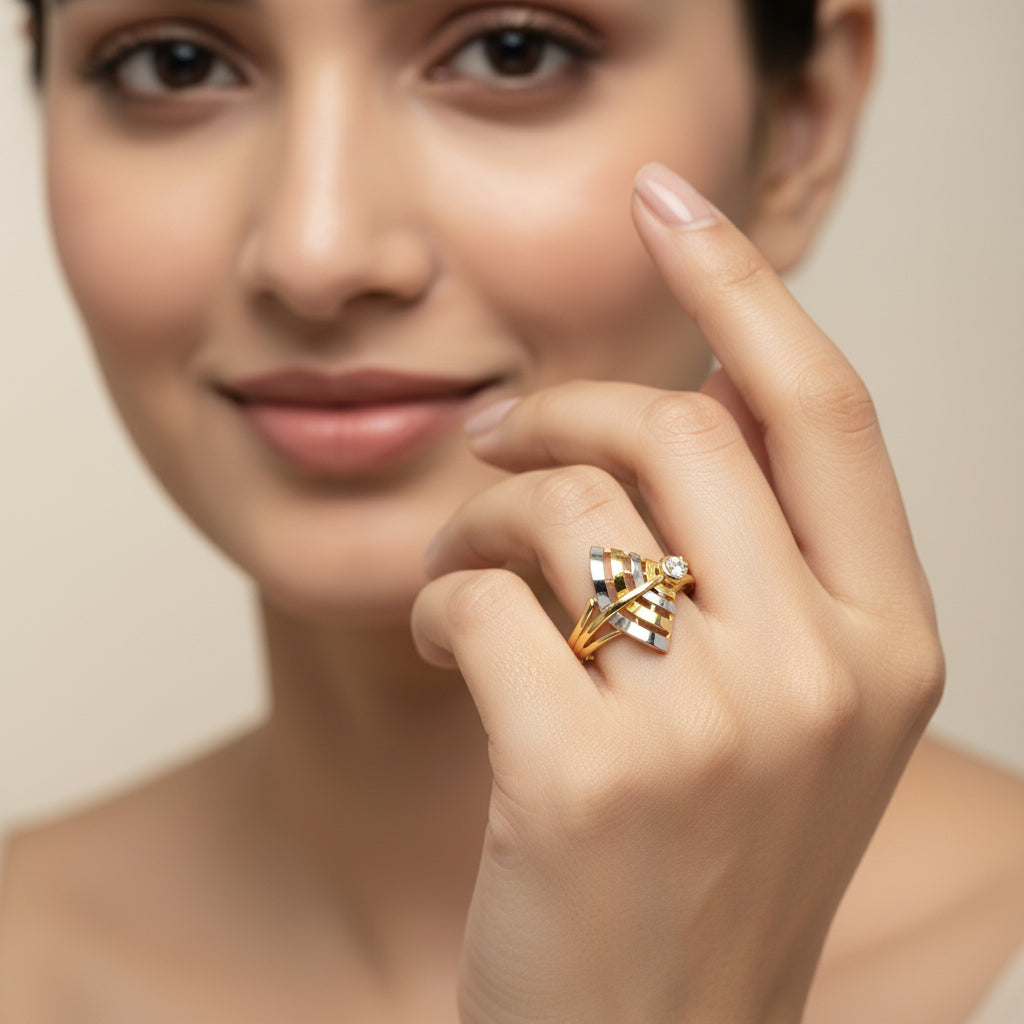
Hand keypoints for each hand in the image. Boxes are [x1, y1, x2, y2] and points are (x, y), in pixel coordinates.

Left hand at [411, 164, 943, 1023]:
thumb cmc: (700, 866)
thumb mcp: (779, 713)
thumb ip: (758, 564)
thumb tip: (676, 400)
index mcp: (888, 643)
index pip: (821, 407)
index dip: (742, 282)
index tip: (668, 202)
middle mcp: (823, 674)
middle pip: (675, 429)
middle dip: (563, 409)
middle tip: (500, 437)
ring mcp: (713, 731)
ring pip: (563, 506)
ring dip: (483, 513)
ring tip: (460, 564)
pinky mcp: (585, 779)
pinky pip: (483, 603)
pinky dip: (438, 602)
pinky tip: (441, 644)